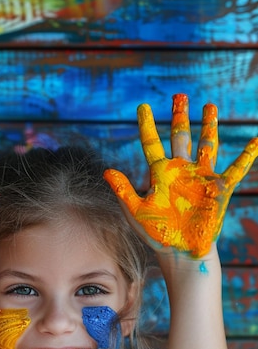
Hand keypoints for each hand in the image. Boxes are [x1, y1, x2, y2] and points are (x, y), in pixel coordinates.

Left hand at [104, 94, 257, 257]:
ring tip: (209, 106)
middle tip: (179, 95)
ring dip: (208, 126)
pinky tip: (256, 140)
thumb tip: (106, 171)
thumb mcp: (137, 213)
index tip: (142, 106)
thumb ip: (124, 191)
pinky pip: (236, 169)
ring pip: (206, 145)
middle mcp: (180, 172)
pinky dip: (248, 155)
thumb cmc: (158, 236)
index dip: (147, 125)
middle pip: (180, 137)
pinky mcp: (218, 189)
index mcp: (160, 175)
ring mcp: (200, 178)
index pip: (152, 144)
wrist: (181, 253)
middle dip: (179, 117)